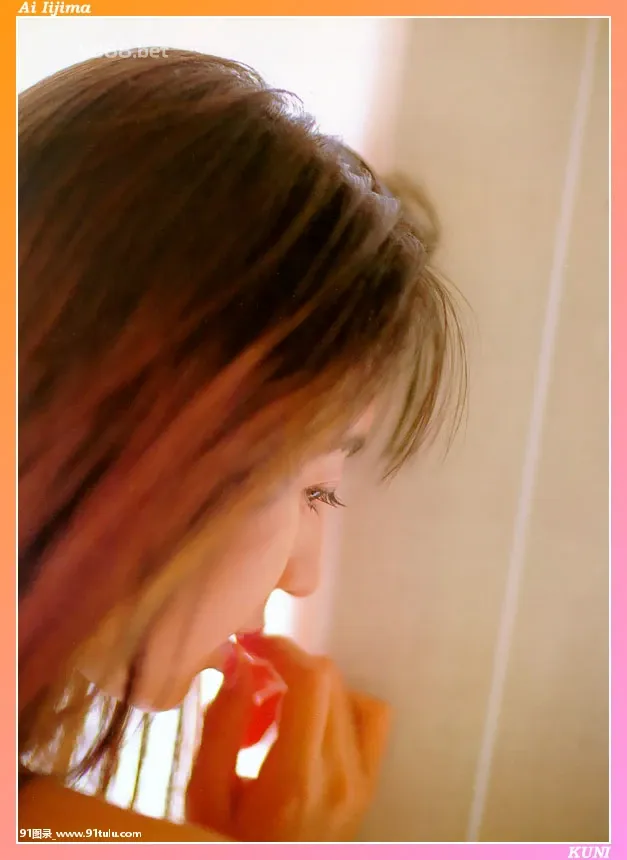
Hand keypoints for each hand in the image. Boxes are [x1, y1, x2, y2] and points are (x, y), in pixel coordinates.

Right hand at [185, 635, 390, 841]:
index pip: (311, 681)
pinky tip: (305, 726)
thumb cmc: (227, 845)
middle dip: (284, 668)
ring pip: (348, 692)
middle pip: (328, 678)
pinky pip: (370, 717)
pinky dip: (340, 705)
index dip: (281, 649)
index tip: (250, 644)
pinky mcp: (369, 783)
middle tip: (249, 691)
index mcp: (297, 779)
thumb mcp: (205, 794)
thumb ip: (222, 722)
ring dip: (308, 688)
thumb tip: (239, 659)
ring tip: (273, 718)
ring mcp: (362, 780)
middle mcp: (341, 775)